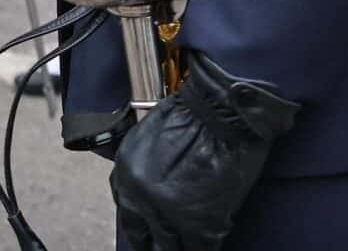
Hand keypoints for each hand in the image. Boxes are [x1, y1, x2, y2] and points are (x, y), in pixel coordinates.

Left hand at [110, 50, 298, 250]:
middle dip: (158, 242)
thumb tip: (151, 195)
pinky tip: (210, 238)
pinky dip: (203, 248)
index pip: (129, 215)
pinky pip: (198, 250)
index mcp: (125, 174)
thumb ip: (144, 172)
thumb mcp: (149, 139)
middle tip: (170, 242)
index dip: (143, 225)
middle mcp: (139, 197)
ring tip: (190, 240)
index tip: (151, 232)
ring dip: (181, 246)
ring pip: (170, 248)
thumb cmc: (194, 115)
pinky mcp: (198, 225)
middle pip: (146, 236)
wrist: (222, 110)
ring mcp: (167, 215)